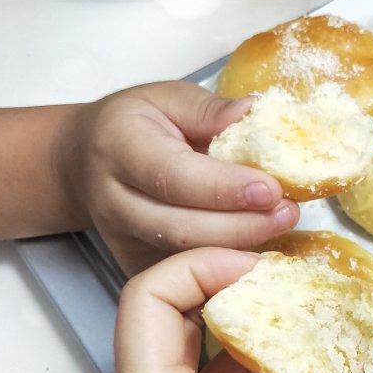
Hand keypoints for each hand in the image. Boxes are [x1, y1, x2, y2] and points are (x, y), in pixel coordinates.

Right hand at [64, 81, 299, 274]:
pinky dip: (226, 265)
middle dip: (244, 225)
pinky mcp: (135, 265)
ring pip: (187, 257)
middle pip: (183, 227)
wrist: (83, 162)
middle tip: (289, 211)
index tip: (271, 189)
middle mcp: (115, 200)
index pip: (173, 176)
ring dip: (242, 246)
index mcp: (120, 148)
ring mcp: (123, 240)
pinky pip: (186, 273)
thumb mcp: (166, 98)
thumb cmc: (133, 125)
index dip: (225, 188)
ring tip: (281, 224)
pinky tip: (259, 247)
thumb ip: (209, 109)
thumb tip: (253, 113)